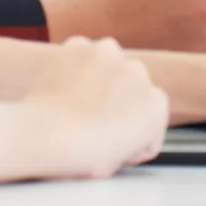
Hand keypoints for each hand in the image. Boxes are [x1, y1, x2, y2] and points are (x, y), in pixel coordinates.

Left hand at [21, 37, 169, 178]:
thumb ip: (128, 140)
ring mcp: (110, 53)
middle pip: (128, 86)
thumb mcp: (120, 160)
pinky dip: (71, 69)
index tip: (111, 141)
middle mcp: (139, 72)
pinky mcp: (80, 45)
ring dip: (95, 80)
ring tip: (74, 107)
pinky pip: (79, 57)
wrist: (49, 136)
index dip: (129, 134)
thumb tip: (116, 135)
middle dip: (114, 100)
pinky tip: (62, 91)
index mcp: (156, 104)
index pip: (148, 118)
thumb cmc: (81, 155)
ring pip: (105, 66)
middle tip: (90, 123)